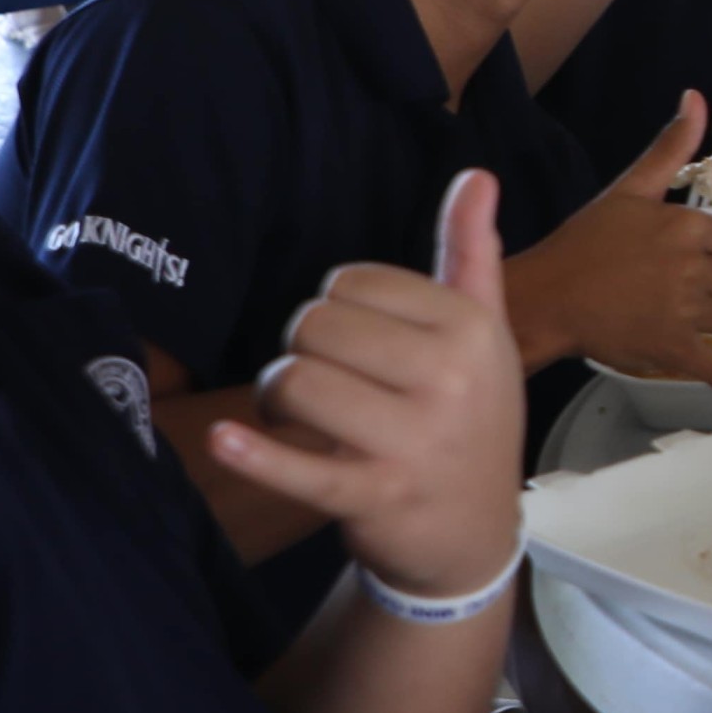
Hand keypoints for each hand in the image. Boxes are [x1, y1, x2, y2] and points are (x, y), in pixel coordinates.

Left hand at [207, 169, 531, 596]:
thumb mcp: (487, 335)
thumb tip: (477, 174)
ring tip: (296, 417)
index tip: (361, 346)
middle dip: (302, 351)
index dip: (338, 308)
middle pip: (315, 326)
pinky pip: (300, 468)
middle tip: (325, 384)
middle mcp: (450, 380)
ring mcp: (414, 442)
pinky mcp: (374, 497)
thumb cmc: (471, 420)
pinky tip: (224, 440)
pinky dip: (256, 456)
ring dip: (275, 399)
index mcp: (471, 328)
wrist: (473, 538)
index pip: (353, 283)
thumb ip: (472, 254)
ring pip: (296, 382)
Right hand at [501, 95, 711, 396]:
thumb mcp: (629, 189)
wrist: (545, 296)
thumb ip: (669, 148)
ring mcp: (684, 312)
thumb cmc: (583, 243)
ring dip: (701, 317)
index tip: (687, 253)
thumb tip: (697, 97)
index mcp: (686, 227)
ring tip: (657, 309)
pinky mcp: (673, 351)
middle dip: (707, 282)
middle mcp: (692, 267)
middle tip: (663, 282)